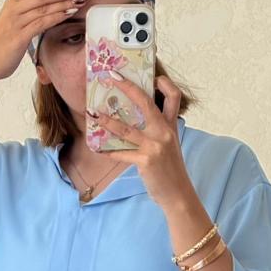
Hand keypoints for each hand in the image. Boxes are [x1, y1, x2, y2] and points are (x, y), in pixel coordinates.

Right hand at [0, 0, 84, 83]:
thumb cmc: (3, 43)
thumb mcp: (15, 19)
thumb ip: (28, 4)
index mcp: (14, 1)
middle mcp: (14, 8)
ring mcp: (15, 21)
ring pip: (44, 6)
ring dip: (64, 2)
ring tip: (81, 0)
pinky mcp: (18, 36)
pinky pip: (40, 22)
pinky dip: (56, 16)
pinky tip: (69, 14)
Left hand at [87, 73, 195, 209]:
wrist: (178, 194)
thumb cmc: (170, 169)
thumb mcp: (169, 145)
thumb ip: (157, 131)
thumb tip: (134, 120)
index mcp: (170, 126)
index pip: (174, 96)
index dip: (164, 83)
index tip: (151, 76)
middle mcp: (164, 132)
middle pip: (146, 102)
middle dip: (127, 87)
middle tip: (111, 77)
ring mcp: (154, 146)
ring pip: (126, 128)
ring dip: (107, 120)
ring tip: (92, 114)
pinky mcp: (145, 161)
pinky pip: (121, 153)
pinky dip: (107, 151)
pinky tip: (96, 148)